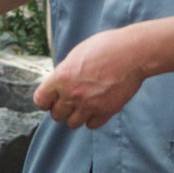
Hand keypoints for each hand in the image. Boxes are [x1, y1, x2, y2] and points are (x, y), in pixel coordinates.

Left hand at [33, 29, 147, 129]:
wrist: (133, 53)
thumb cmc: (107, 47)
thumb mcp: (77, 54)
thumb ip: (65, 72)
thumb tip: (59, 84)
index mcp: (62, 77)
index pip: (40, 101)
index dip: (46, 100)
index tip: (52, 98)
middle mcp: (72, 94)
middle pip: (56, 115)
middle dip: (62, 108)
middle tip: (72, 99)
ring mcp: (89, 105)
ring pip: (72, 123)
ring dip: (77, 115)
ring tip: (86, 103)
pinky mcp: (106, 111)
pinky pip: (91, 125)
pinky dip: (93, 119)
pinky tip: (98, 106)